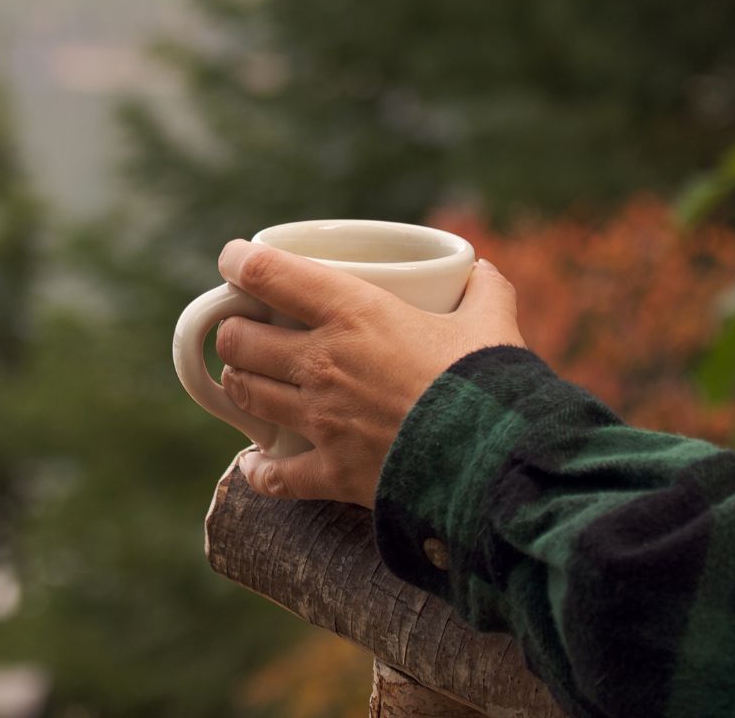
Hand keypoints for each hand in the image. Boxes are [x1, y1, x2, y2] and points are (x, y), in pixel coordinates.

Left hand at [216, 240, 524, 508]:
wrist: (500, 465)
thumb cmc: (491, 384)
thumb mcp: (493, 323)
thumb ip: (485, 291)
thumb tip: (484, 271)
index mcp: (353, 312)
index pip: (267, 273)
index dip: (238, 262)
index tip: (233, 260)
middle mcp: (322, 362)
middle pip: (238, 339)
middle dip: (234, 331)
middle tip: (246, 330)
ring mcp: (321, 419)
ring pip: (245, 394)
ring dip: (240, 383)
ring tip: (249, 379)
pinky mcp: (331, 473)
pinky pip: (274, 475)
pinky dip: (259, 470)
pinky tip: (257, 463)